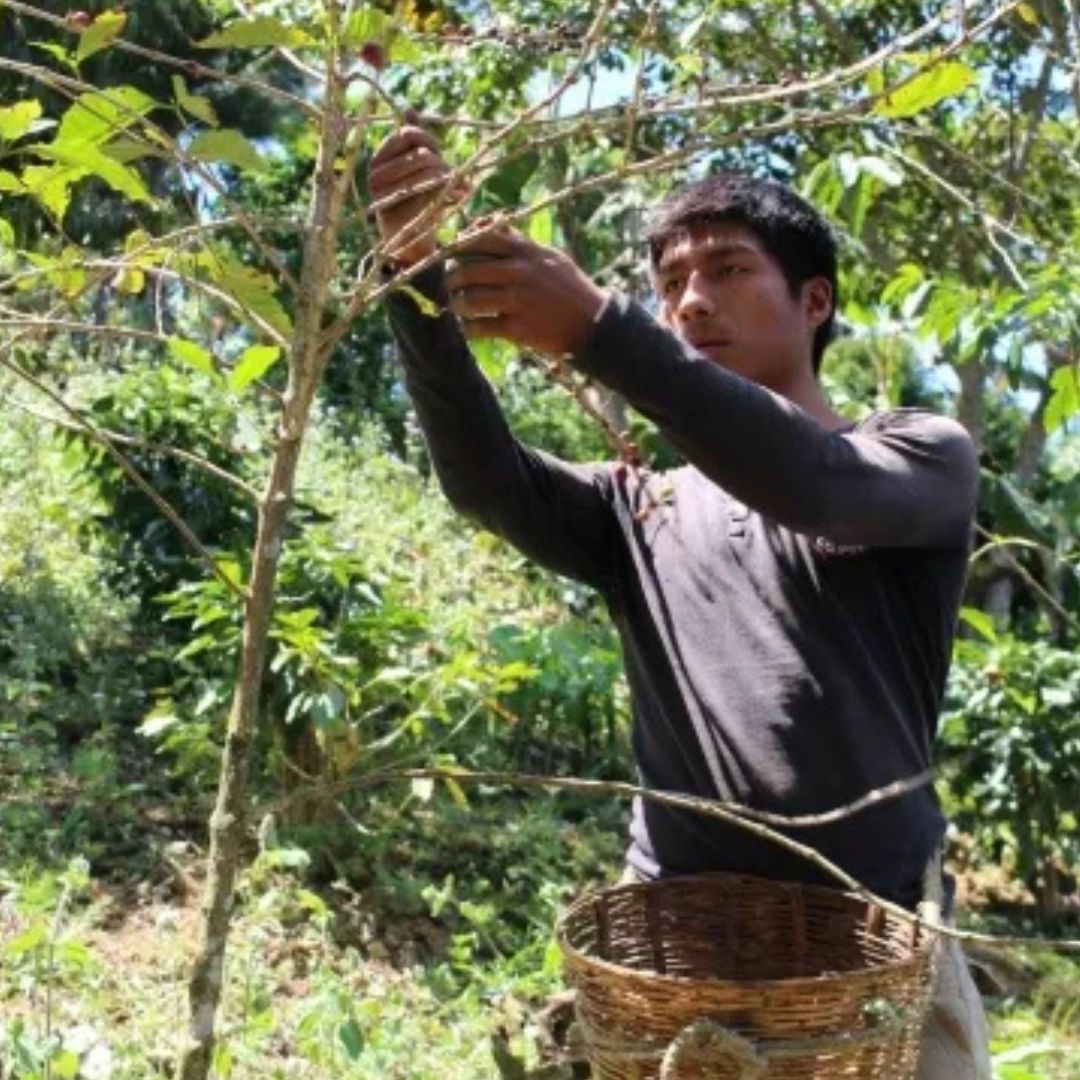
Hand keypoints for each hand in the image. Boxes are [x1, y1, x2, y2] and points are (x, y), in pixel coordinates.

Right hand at [368, 119, 466, 266]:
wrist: (408, 246)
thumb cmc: (413, 205)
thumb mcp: (412, 170)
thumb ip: (411, 142)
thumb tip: (408, 109)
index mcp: (378, 160)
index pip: (408, 134)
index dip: (429, 141)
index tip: (441, 156)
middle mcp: (375, 174)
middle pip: (422, 154)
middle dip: (443, 165)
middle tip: (454, 178)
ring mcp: (385, 194)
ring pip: (428, 168)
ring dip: (450, 177)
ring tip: (462, 188)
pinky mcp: (403, 211)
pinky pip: (431, 189)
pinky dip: (452, 190)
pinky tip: (462, 196)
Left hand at [446, 225, 607, 356]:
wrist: (592, 322)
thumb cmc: (569, 287)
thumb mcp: (550, 256)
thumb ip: (520, 242)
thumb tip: (491, 225)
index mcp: (527, 253)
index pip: (482, 240)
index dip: (460, 245)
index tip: (452, 252)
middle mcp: (519, 274)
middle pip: (469, 271)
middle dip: (452, 279)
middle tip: (449, 284)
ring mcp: (517, 302)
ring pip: (470, 300)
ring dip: (458, 304)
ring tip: (457, 306)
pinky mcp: (517, 328)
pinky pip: (481, 327)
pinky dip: (470, 328)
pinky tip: (471, 327)